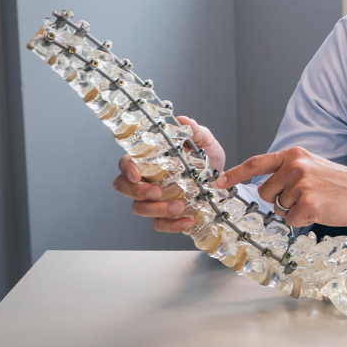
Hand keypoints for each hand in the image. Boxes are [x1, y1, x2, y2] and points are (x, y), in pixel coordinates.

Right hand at [112, 116, 224, 232]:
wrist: (224, 182)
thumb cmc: (208, 160)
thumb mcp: (206, 142)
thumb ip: (195, 131)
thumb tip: (183, 120)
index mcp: (152, 159)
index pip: (127, 162)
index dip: (127, 168)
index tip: (137, 175)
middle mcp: (148, 179)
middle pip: (122, 186)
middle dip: (135, 191)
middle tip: (156, 192)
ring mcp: (155, 199)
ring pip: (139, 208)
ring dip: (157, 209)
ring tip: (181, 205)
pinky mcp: (166, 215)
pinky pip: (160, 224)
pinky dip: (172, 225)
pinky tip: (188, 221)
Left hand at [215, 147, 346, 248]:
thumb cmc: (339, 183)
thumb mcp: (312, 165)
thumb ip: (287, 170)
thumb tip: (263, 186)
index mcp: (294, 154)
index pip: (256, 163)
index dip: (234, 174)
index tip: (218, 183)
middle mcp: (295, 166)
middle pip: (264, 193)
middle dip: (278, 200)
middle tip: (303, 197)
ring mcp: (301, 185)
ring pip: (277, 209)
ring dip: (292, 211)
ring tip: (315, 202)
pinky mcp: (308, 204)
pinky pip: (290, 221)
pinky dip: (302, 221)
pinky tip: (319, 211)